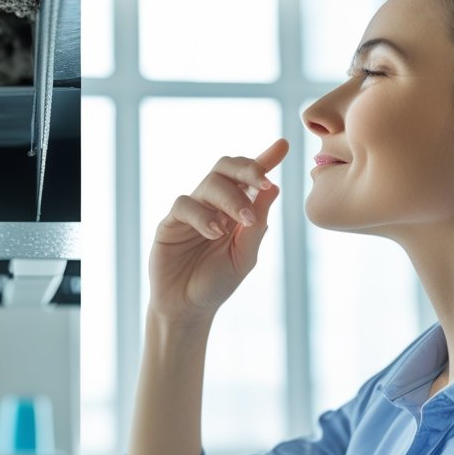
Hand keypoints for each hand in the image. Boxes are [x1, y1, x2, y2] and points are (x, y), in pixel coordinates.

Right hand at [148, 138, 288, 322]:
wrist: (188, 309)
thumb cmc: (217, 282)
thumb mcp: (245, 256)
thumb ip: (257, 224)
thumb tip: (273, 188)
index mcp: (236, 209)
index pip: (249, 178)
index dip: (265, 159)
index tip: (283, 146)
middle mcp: (213, 204)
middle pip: (226, 168)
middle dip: (247, 169)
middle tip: (264, 181)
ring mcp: (192, 211)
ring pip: (209, 183)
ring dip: (231, 197)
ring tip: (243, 220)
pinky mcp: (170, 222)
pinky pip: (185, 205)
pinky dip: (203, 215)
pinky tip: (215, 232)